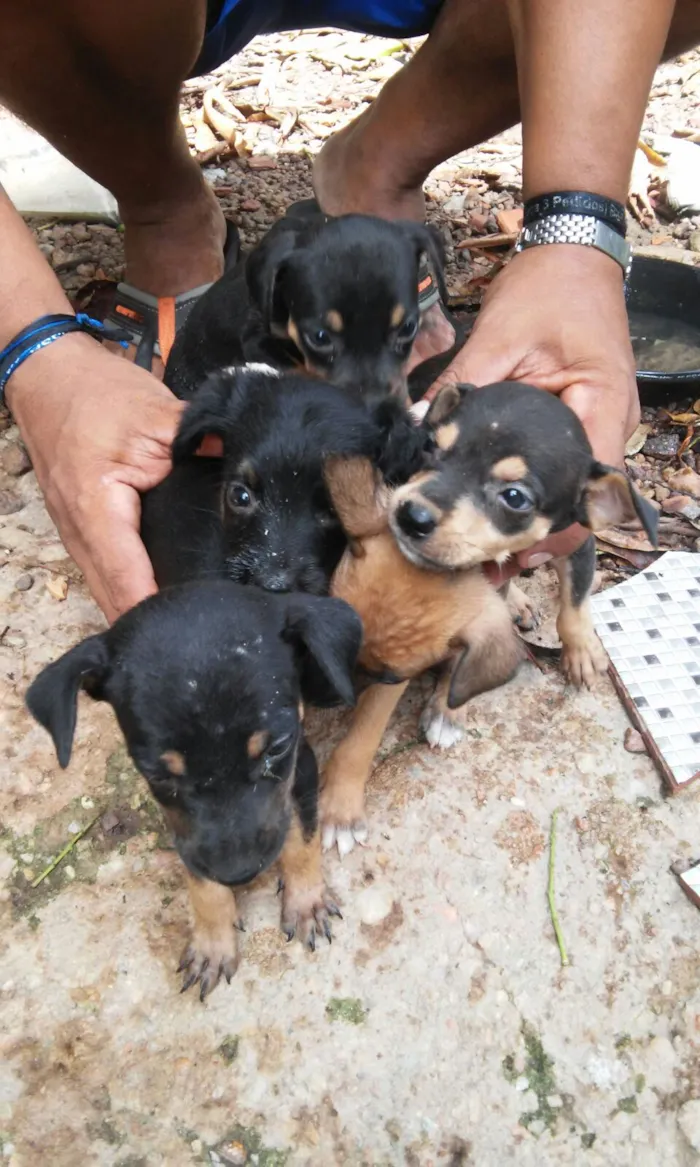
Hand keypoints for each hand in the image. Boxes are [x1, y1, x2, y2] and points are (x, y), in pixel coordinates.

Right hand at [7, 334, 183, 621]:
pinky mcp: (80, 530)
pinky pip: (106, 572)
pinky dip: (129, 590)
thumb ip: (200, 446)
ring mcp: (74, 535)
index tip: (193, 631)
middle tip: (203, 639)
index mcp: (96, 509)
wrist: (47, 373)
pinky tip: (161, 600)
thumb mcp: (155, 413)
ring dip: (138, 611)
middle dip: (151, 623)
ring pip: (106, 591)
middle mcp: (78, 533)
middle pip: (114, 599)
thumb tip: (247, 472)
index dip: (158, 610)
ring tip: (186, 629)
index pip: (128, 579)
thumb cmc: (94, 392)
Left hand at [427, 244, 639, 581]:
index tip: (510, 549)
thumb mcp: (499, 337)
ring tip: (490, 550)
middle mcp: (612, 422)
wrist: (571, 251)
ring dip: (536, 519)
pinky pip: (565, 466)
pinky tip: (499, 508)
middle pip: (585, 501)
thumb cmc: (546, 288)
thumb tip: (419, 427)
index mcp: (602, 405)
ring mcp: (602, 421)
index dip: (553, 527)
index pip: (591, 488)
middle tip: (490, 563)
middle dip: (540, 536)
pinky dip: (535, 489)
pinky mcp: (585, 417)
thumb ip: (462, 386)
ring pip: (575, 490)